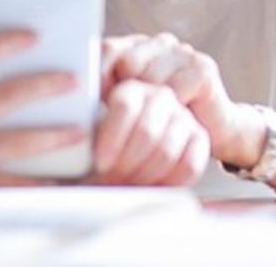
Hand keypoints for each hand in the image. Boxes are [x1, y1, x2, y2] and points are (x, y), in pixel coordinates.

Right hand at [0, 31, 86, 186]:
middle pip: (5, 97)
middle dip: (44, 86)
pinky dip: (41, 181)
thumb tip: (23, 70)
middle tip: (73, 81)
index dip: (5, 43)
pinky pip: (15, 184)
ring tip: (79, 130)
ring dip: (54, 136)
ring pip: (17, 143)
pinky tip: (62, 178)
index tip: (34, 36)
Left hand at [90, 80, 209, 185]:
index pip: (125, 105)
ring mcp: (183, 115)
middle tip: (113, 179)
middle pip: (146, 131)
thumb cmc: (111, 142)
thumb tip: (75, 133)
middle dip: (127, 163)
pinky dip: (168, 182)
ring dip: (144, 175)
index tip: (101, 163)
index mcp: (131, 88)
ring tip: (128, 185)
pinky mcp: (201, 137)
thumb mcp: (93, 128)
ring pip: (166, 150)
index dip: (112, 138)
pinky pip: (189, 164)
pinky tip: (152, 187)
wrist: (142, 150)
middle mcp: (160, 96)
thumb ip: (86, 125)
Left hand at [102, 34, 240, 163]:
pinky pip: (174, 90)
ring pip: (150, 78)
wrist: (215, 131)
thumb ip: (107, 93)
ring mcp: (182, 52)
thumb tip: (77, 96)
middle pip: (127, 62)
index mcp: (137, 45)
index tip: (99, 102)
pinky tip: (178, 115)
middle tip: (132, 117)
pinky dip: (173, 109)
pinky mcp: (202, 68)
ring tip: (157, 119)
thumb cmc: (165, 120)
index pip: (107, 49)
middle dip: (126, 93)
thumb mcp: (130, 105)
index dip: (99, 76)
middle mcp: (160, 42)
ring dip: (151, 106)